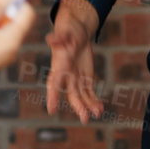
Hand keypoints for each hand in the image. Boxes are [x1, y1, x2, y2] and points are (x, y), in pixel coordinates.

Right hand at [45, 0, 103, 122]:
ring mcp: (75, 78)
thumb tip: (49, 38)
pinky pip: (89, 92)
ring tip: (97, 114)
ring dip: (88, 106)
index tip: (51, 109)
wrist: (76, 31)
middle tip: (85, 118)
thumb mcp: (65, 31)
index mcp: (59, 65)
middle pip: (71, 93)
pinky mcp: (85, 78)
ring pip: (81, 96)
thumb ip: (59, 37)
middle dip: (78, 106)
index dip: (52, 95)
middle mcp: (66, 75)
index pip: (54, 82)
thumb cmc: (68, 30)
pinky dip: (94, 100)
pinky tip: (99, 109)